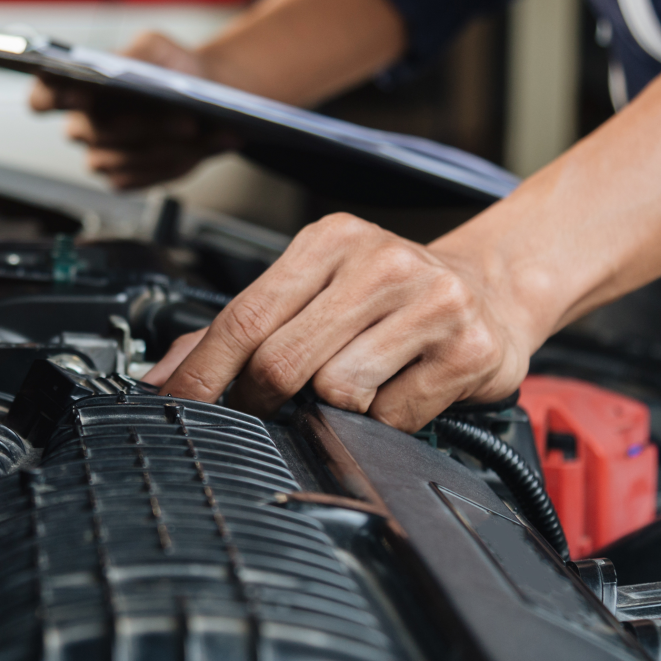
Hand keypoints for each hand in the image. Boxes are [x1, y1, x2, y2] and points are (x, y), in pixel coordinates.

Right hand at [28, 31, 238, 189]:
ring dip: (171, 145)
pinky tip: (209, 143)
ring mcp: (101, 157)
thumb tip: (123, 72)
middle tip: (184, 118)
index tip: (80, 93)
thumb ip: (136, 54)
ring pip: (127, 158)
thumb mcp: (154, 46)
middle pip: (100, 131)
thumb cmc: (169, 67)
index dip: (52, 97)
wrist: (202, 97)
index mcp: (73, 88)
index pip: (43, 96)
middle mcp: (80, 126)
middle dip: (145, 124)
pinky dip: (182, 160)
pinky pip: (147, 176)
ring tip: (208, 131)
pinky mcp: (125, 179)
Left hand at [142, 213, 535, 430]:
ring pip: (337, 392)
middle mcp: (382, 262)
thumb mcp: (318, 287)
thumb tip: (165, 373)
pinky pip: (391, 417)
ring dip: (339, 405)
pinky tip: (403, 388)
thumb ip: (245, 326)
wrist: (495, 286)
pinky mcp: (467, 350)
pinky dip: (387, 419)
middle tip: (270, 404)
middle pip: (283, 361)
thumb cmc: (392, 294)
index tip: (176, 402)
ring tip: (365, 378)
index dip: (204, 369)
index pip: (247, 313)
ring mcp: (431, 303)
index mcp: (332, 240)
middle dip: (263, 397)